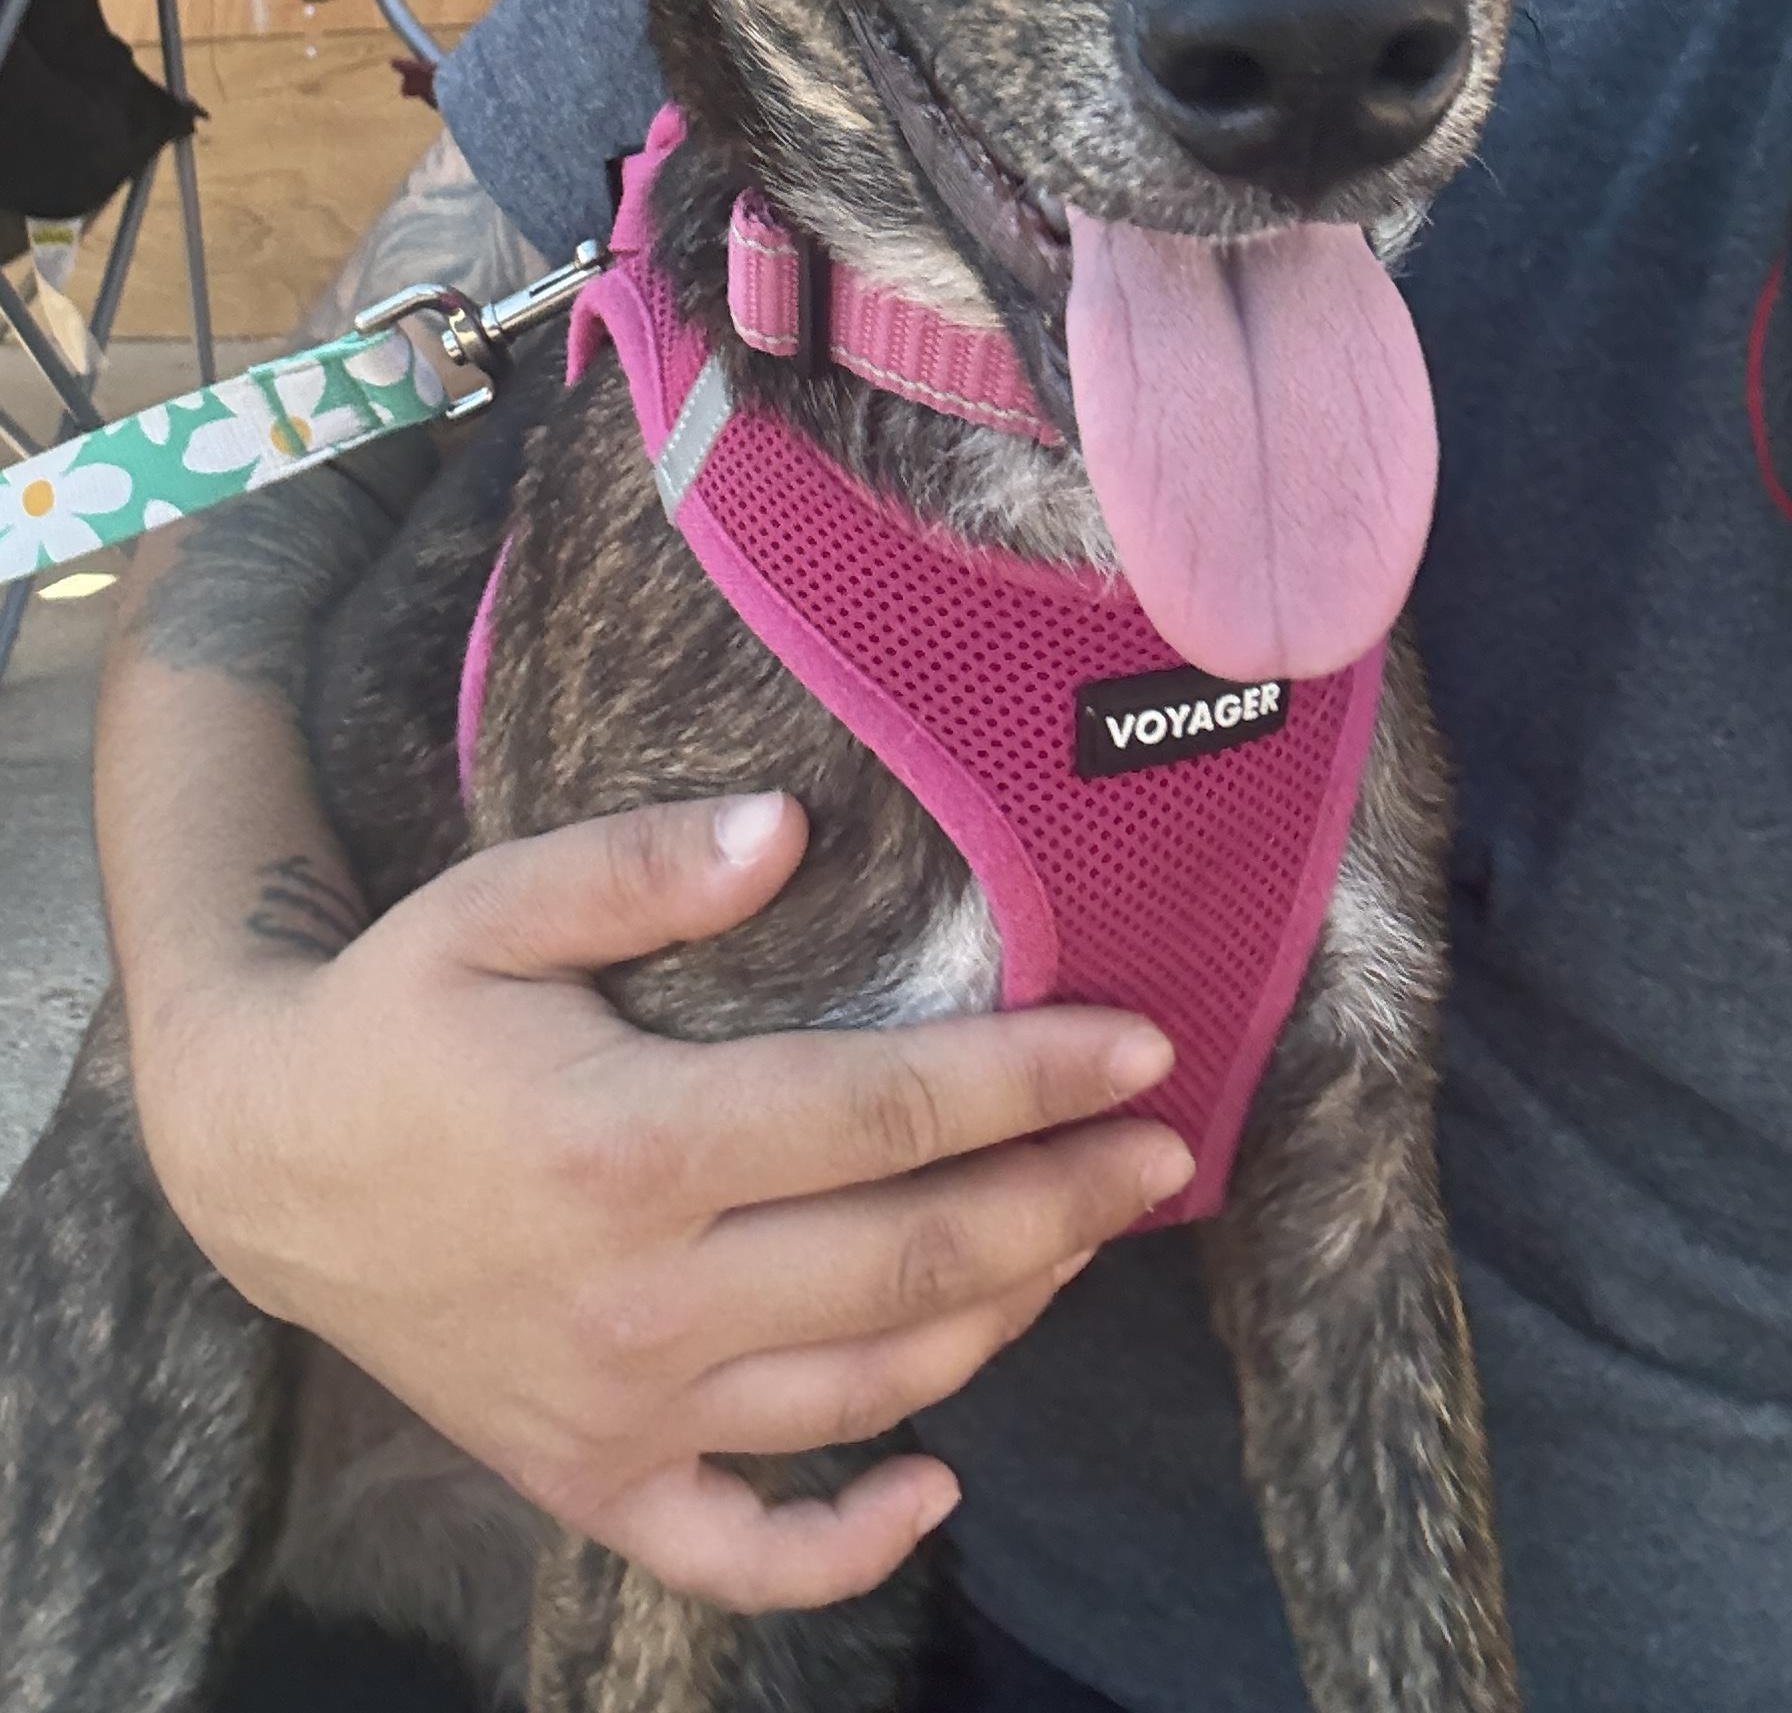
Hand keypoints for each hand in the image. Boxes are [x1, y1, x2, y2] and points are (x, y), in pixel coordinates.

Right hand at [136, 794, 1189, 1611]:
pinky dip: (846, 1542)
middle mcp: (645, 1296)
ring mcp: (621, 1408)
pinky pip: (740, 1550)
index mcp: (632, 1142)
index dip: (1030, 1081)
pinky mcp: (588, 1479)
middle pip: (909, 1260)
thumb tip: (789, 828)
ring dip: (998, 1320)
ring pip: (864, 1391)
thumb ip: (640, 865)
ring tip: (1079, 1243)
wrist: (258, 1166)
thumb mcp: (488, 904)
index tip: (1142, 1051)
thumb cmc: (394, 1018)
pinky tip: (934, 1487)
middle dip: (1063, 1204)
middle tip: (1166, 1155)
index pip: (886, 1115)